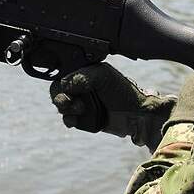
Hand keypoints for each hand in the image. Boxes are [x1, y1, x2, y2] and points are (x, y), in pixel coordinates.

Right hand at [49, 63, 175, 151]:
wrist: (136, 114)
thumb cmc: (123, 91)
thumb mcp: (102, 76)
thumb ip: (81, 77)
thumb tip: (63, 85)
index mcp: (84, 73)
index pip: (62, 75)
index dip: (60, 83)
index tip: (66, 90)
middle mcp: (80, 87)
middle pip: (57, 91)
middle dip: (60, 97)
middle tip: (69, 102)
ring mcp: (81, 102)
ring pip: (61, 106)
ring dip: (66, 109)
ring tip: (80, 109)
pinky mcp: (84, 118)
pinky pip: (68, 119)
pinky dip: (69, 119)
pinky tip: (74, 120)